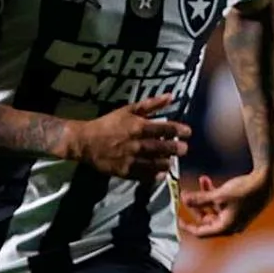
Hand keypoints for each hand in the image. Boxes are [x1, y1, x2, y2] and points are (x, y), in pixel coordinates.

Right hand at [66, 94, 190, 179]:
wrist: (85, 142)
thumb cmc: (108, 124)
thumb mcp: (128, 110)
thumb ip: (150, 104)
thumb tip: (171, 96)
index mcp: (139, 127)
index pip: (167, 129)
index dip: (181, 131)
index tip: (188, 133)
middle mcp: (138, 144)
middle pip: (167, 148)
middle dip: (179, 149)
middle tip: (183, 148)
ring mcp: (133, 159)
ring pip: (160, 163)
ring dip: (169, 161)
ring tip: (170, 158)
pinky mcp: (127, 172)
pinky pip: (148, 176)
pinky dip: (157, 174)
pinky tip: (160, 170)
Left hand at [181, 170, 273, 238]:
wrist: (267, 182)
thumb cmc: (245, 191)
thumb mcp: (218, 195)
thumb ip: (199, 199)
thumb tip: (184, 199)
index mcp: (226, 228)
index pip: (200, 232)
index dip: (187, 225)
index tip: (177, 216)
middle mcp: (231, 226)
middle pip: (206, 220)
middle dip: (195, 205)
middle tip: (186, 193)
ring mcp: (235, 217)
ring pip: (213, 209)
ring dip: (205, 196)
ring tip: (202, 180)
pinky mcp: (239, 209)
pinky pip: (221, 205)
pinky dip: (214, 195)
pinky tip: (208, 181)